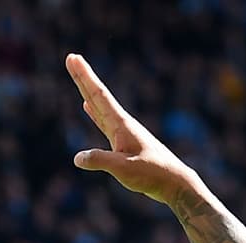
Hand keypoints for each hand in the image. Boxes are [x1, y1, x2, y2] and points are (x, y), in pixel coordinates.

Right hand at [66, 54, 195, 205]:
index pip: (98, 95)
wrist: (174, 182)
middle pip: (97, 96)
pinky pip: (104, 123)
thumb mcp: (123, 169)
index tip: (73, 58)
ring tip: (79, 78)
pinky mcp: (125, 144)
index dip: (84, 77)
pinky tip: (88, 108)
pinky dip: (94, 113)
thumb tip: (77, 158)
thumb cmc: (151, 174)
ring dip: (87, 93)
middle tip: (71, 58)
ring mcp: (124, 133)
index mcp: (121, 125)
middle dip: (83, 78)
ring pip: (100, 107)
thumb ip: (100, 160)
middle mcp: (122, 124)